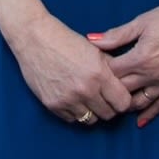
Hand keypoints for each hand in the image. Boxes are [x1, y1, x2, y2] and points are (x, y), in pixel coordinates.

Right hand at [7, 12, 133, 125]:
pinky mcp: (53, 105)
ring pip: (91, 120)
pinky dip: (74, 112)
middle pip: (108, 115)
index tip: (117, 96)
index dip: (122, 100)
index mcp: (99, 74)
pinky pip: (72, 119)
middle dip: (108, 107)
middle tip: (102, 97)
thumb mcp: (95, 50)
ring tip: (86, 98)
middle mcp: (85, 90)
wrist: (34, 38)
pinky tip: (71, 98)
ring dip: (91, 111)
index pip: (123, 103)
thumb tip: (124, 83)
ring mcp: (68, 99)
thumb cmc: (65, 40)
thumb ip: (111, 68)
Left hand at [91, 0, 158, 127]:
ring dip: (125, 105)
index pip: (112, 72)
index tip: (92, 69)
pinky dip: (149, 114)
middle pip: (123, 89)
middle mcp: (152, 74)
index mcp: (140, 58)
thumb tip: (91, 40)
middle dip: (108, 90)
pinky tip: (139, 122)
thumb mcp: (142, 22)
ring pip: (140, 102)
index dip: (100, 71)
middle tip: (98, 89)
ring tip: (112, 106)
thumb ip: (116, 35)